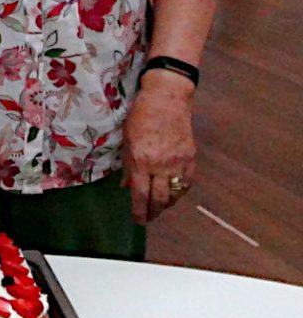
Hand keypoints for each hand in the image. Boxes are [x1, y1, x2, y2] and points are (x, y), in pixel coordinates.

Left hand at [121, 72, 195, 223]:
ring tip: (160, 206)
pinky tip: (173, 192)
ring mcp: (178, 162)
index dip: (139, 211)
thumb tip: (126, 187)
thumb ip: (127, 165)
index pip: (140, 195)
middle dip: (154, 212)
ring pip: (175, 194)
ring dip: (167, 204)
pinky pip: (187, 182)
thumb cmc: (140, 116)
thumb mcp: (127, 139)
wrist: (166, 98)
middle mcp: (160, 165)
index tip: (138, 220)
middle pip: (160, 199)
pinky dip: (180, 191)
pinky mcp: (191, 157)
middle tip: (149, 216)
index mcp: (141, 160)